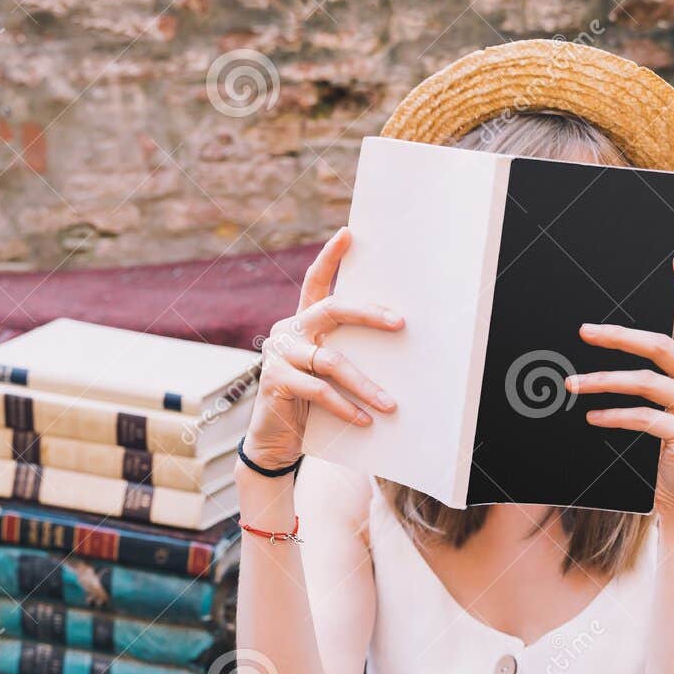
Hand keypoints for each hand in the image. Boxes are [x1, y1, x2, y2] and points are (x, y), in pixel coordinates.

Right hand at [244, 228, 402, 470]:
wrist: (275, 439)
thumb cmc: (309, 404)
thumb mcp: (327, 374)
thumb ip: (343, 353)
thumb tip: (392, 342)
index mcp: (302, 323)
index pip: (314, 282)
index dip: (330, 258)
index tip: (348, 234)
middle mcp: (288, 331)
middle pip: (331, 309)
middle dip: (368, 313)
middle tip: (399, 322)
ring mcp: (279, 354)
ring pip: (332, 360)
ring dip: (365, 385)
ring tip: (390, 404)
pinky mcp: (276, 380)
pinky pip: (320, 390)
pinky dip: (346, 407)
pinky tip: (364, 421)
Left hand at [567, 253, 673, 515]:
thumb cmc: (671, 447)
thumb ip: (661, 377)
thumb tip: (614, 343)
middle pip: (660, 346)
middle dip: (618, 336)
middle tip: (585, 331)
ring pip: (644, 382)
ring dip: (602, 381)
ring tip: (572, 384)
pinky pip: (641, 417)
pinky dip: (612, 415)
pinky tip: (591, 416)